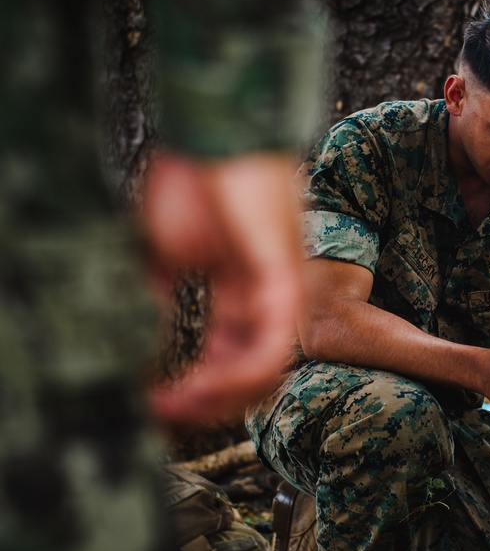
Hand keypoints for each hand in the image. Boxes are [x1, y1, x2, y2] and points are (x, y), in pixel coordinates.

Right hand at [143, 152, 302, 424]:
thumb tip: (145, 335)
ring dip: (221, 398)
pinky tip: (201, 384)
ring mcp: (281, 295)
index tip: (156, 404)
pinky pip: (272, 347)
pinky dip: (237, 375)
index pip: (230, 360)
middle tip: (168, 412)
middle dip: (210, 404)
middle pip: (253, 377)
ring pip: (266, 373)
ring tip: (182, 402)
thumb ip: (161, 295)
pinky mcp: (283, 285)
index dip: (196, 390)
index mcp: (243, 297)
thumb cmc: (197, 183)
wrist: (220, 137)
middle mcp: (269, 302)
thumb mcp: (167, 252)